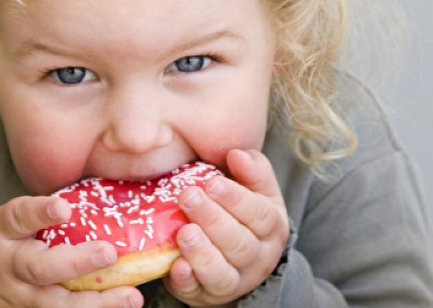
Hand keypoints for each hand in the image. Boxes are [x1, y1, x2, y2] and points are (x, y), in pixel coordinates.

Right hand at [0, 195, 143, 306]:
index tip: (63, 208)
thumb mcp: (7, 223)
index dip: (40, 212)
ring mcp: (18, 296)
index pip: (19, 217)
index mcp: (3, 231)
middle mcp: (9, 265)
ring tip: (130, 296)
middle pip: (39, 268)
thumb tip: (98, 195)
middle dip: (76, 262)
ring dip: (95, 302)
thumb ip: (40, 215)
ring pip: (55, 303)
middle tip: (108, 253)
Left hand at [164, 149, 288, 306]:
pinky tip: (176, 265)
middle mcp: (258, 258)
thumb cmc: (239, 215)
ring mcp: (234, 280)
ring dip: (202, 252)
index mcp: (272, 228)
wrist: (232, 260)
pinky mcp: (205, 295)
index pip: (260, 214)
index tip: (212, 183)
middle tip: (188, 197)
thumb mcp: (255, 191)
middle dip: (213, 219)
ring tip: (184, 232)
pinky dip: (187, 280)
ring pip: (222, 273)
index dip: (236, 199)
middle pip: (239, 243)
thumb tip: (237, 153)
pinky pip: (197, 291)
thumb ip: (252, 170)